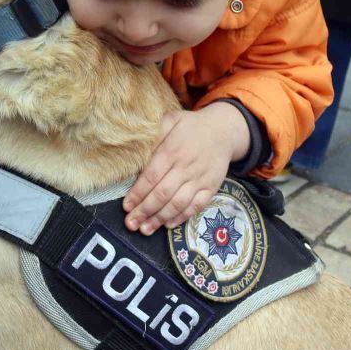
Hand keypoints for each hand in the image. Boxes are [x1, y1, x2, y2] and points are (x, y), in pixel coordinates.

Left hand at [123, 104, 249, 235]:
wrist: (224, 130)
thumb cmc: (191, 126)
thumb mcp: (171, 120)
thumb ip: (154, 134)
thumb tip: (134, 148)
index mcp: (172, 150)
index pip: (151, 176)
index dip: (138, 193)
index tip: (126, 206)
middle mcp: (186, 167)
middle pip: (162, 193)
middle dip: (144, 211)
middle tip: (130, 224)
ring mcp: (200, 179)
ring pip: (178, 203)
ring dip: (160, 218)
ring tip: (145, 229)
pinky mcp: (211, 187)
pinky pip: (196, 206)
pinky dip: (182, 217)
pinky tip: (168, 224)